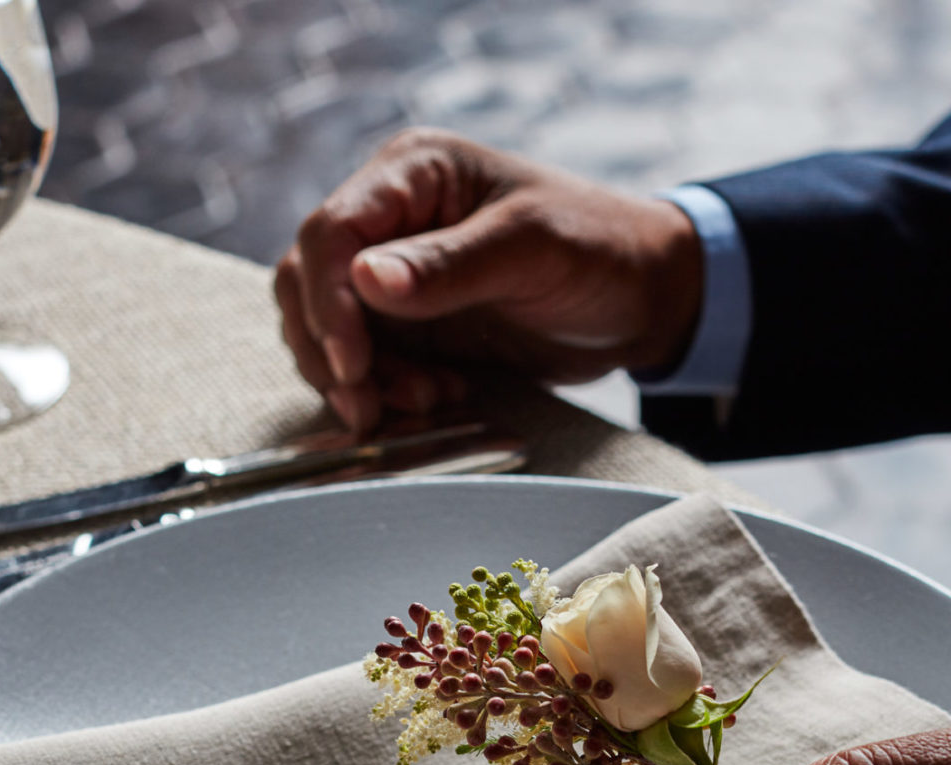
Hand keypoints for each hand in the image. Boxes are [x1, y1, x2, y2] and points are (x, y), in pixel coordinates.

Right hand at [274, 128, 704, 430]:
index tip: (354, 366)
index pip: (329, 233)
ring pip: (326, 332)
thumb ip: (447, 266)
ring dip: (360, 380)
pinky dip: (385, 392)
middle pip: (307, 285)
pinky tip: (436, 400)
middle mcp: (390, 219)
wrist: (643, 299)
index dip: (326, 304)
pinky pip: (364, 364)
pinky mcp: (408, 325)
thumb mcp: (530, 250)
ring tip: (426, 402)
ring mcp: (394, 275)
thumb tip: (363, 279)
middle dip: (333, 352)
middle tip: (373, 405)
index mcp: (412, 173)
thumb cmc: (600, 249)